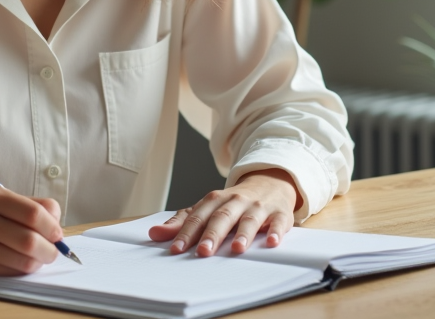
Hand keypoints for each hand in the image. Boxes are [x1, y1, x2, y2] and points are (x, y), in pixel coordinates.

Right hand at [0, 188, 62, 275]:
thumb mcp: (10, 199)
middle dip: (49, 249)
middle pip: (28, 241)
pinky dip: (23, 268)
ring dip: (38, 261)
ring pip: (21, 261)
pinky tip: (22, 260)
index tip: (58, 234)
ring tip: (40, 256)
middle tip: (54, 251)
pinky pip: (9, 272)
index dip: (51, 226)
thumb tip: (57, 229)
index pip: (32, 213)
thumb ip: (38, 207)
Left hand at [148, 168, 301, 256]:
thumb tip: (154, 234)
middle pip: (222, 217)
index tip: (175, 249)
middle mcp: (236, 201)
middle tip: (202, 252)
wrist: (269, 182)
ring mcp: (259, 206)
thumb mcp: (208, 208)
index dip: (186, 233)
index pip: (198, 217)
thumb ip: (182, 222)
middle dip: (212, 235)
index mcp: (215, 200)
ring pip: (250, 218)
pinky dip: (276, 232)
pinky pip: (279, 222)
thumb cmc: (233, 202)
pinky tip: (272, 243)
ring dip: (243, 233)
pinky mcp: (280, 213)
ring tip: (236, 249)